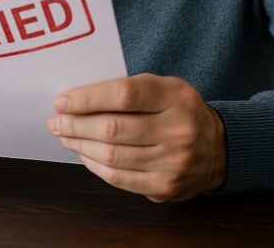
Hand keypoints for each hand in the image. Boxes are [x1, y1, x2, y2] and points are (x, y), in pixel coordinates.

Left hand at [48, 73, 226, 201]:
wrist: (218, 148)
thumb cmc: (179, 111)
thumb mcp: (164, 87)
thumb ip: (128, 89)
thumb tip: (78, 99)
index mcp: (176, 96)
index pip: (124, 94)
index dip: (88, 98)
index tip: (62, 101)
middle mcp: (178, 129)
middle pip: (113, 128)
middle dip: (76, 124)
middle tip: (56, 120)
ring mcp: (173, 161)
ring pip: (112, 155)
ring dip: (80, 145)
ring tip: (64, 135)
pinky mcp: (165, 186)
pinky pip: (119, 177)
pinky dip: (94, 165)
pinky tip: (84, 153)